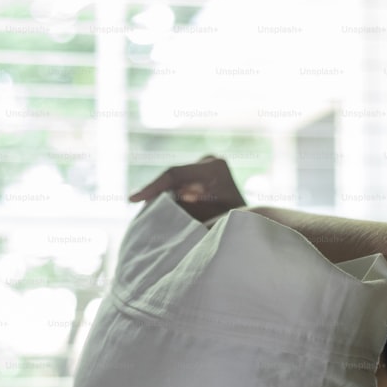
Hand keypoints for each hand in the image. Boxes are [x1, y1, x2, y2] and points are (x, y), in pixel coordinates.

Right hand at [129, 156, 247, 223]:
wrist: (253, 225)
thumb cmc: (233, 223)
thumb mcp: (206, 218)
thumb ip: (181, 210)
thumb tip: (153, 207)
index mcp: (214, 167)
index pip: (174, 174)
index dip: (152, 188)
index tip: (133, 200)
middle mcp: (210, 161)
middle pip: (173, 178)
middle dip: (156, 194)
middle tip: (139, 210)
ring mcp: (207, 166)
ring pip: (174, 183)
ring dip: (164, 198)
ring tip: (154, 214)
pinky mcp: (203, 175)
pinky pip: (179, 186)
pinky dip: (171, 198)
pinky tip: (162, 210)